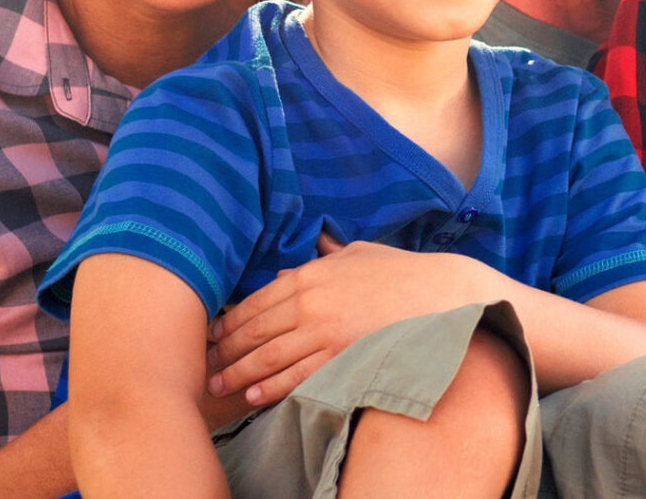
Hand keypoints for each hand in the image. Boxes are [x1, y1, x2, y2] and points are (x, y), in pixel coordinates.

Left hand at [205, 235, 478, 405]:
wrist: (439, 293)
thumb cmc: (400, 271)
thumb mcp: (358, 252)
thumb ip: (327, 253)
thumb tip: (307, 250)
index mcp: (309, 275)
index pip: (256, 302)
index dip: (230, 322)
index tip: (213, 334)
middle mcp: (309, 304)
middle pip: (255, 333)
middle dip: (226, 351)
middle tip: (205, 366)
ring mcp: (324, 333)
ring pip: (269, 358)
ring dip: (239, 374)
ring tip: (220, 387)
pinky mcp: (341, 358)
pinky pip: (298, 377)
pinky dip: (272, 388)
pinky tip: (254, 396)